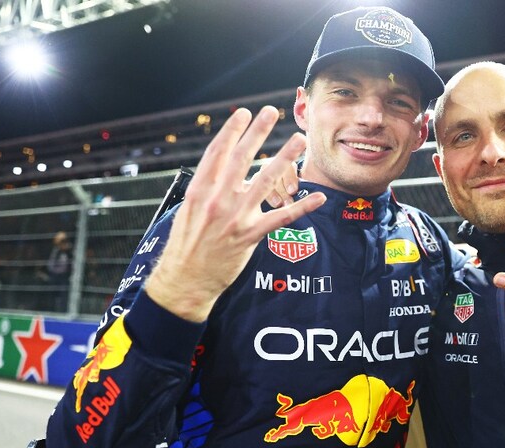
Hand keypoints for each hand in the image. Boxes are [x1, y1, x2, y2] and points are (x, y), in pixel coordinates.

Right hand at [146, 106, 325, 321]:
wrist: (185, 279)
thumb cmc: (186, 245)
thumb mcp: (187, 211)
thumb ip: (205, 190)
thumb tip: (219, 172)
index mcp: (199, 190)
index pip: (217, 153)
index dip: (231, 131)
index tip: (244, 113)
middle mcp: (217, 199)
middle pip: (241, 158)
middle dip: (258, 132)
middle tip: (272, 112)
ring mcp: (234, 217)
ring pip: (265, 181)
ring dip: (284, 158)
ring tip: (299, 140)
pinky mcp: (250, 236)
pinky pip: (281, 218)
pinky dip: (302, 207)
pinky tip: (319, 197)